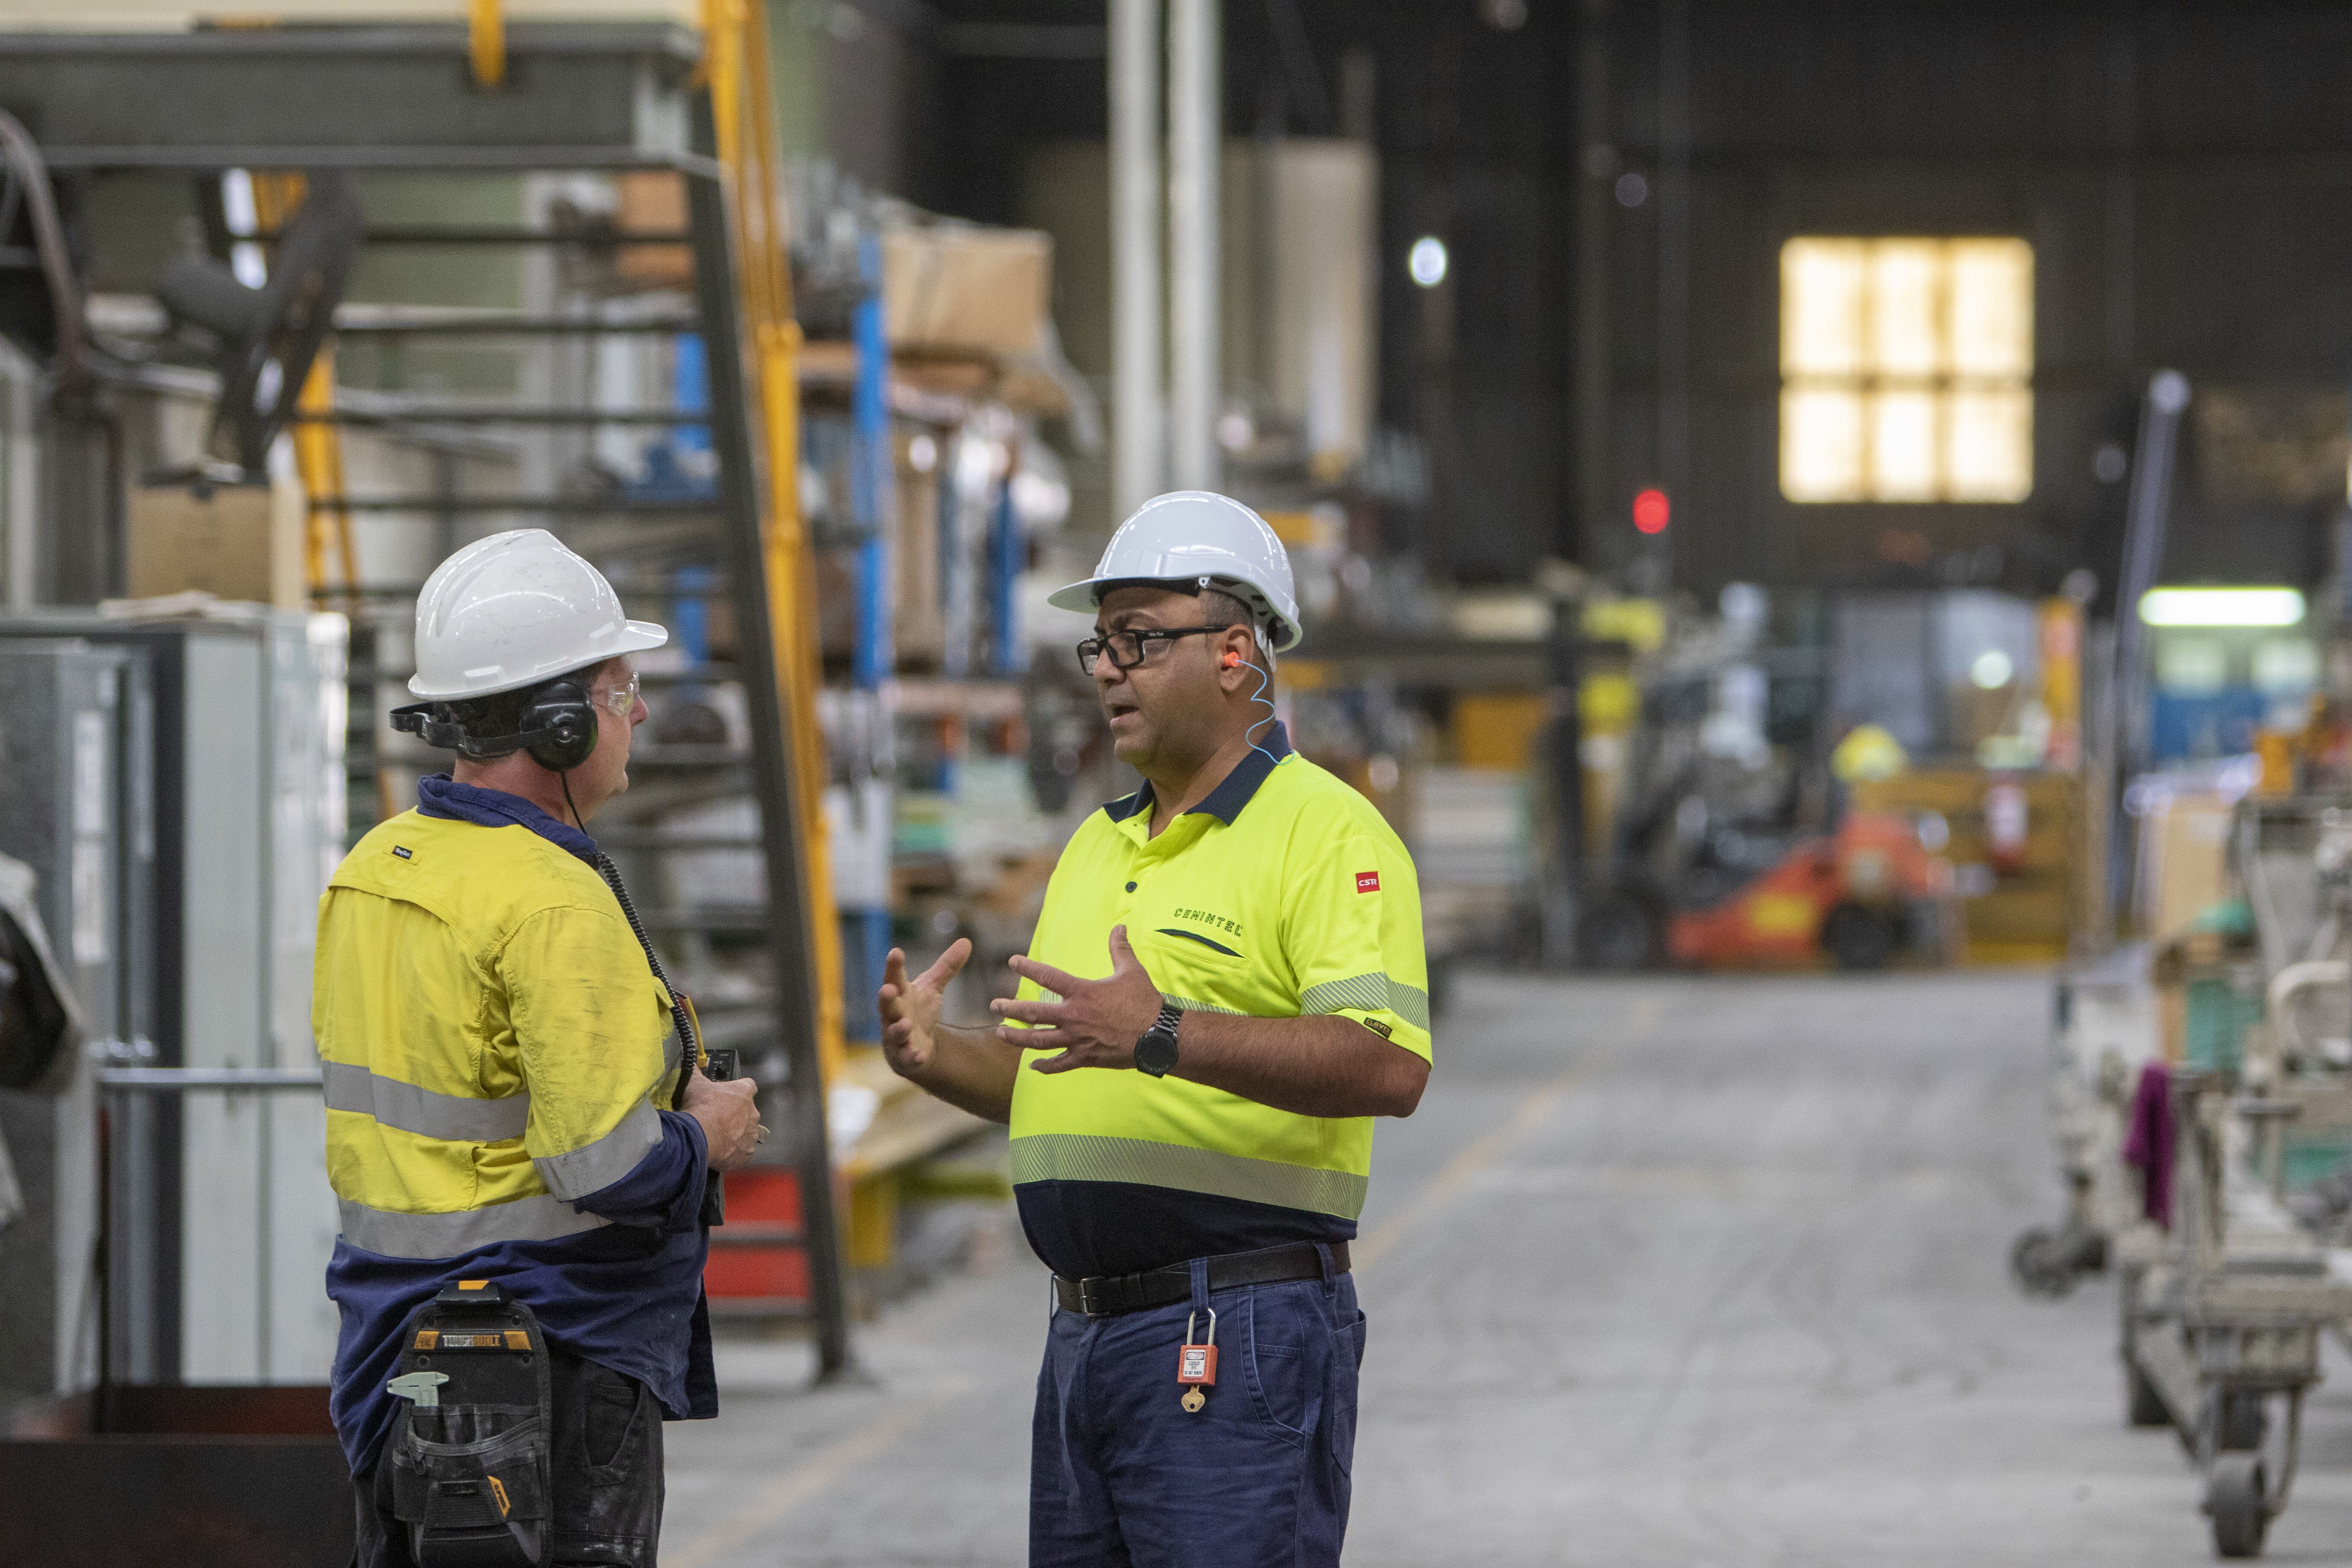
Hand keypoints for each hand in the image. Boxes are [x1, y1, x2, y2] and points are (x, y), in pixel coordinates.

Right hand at [682, 1072, 761, 1172]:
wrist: (698, 1136)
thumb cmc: (700, 1108)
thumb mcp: (694, 1084)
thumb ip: (695, 1073)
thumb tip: (692, 1064)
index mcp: (743, 1092)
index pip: (748, 1086)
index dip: (738, 1090)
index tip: (728, 1095)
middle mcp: (752, 1112)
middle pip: (747, 1112)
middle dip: (734, 1116)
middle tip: (717, 1120)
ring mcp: (751, 1134)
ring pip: (746, 1133)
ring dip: (735, 1135)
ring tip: (717, 1137)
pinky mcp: (747, 1153)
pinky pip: (742, 1152)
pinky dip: (733, 1152)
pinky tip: (720, 1151)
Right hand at [879, 939, 971, 1080]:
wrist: (915, 1047)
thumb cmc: (919, 1012)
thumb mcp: (933, 988)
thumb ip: (946, 967)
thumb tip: (967, 941)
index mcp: (900, 995)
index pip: (894, 977)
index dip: (893, 966)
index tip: (896, 952)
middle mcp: (894, 1015)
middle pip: (887, 1005)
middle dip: (886, 997)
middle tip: (887, 989)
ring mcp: (896, 1037)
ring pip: (894, 1032)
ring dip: (899, 1028)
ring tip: (906, 1023)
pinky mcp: (904, 1057)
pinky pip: (906, 1057)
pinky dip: (912, 1056)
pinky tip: (918, 1055)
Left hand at [990, 926, 1161, 1074]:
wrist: (1158, 1035)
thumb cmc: (1145, 1001)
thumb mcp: (1131, 970)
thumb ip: (1120, 948)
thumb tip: (1120, 927)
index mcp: (1082, 992)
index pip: (1048, 976)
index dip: (1028, 967)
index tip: (1012, 962)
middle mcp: (1074, 1016)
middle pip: (1033, 1013)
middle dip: (1010, 1009)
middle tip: (994, 1005)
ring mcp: (1077, 1039)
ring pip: (1038, 1040)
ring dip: (1017, 1037)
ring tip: (1000, 1033)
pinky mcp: (1085, 1058)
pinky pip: (1059, 1064)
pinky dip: (1044, 1066)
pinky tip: (1033, 1066)